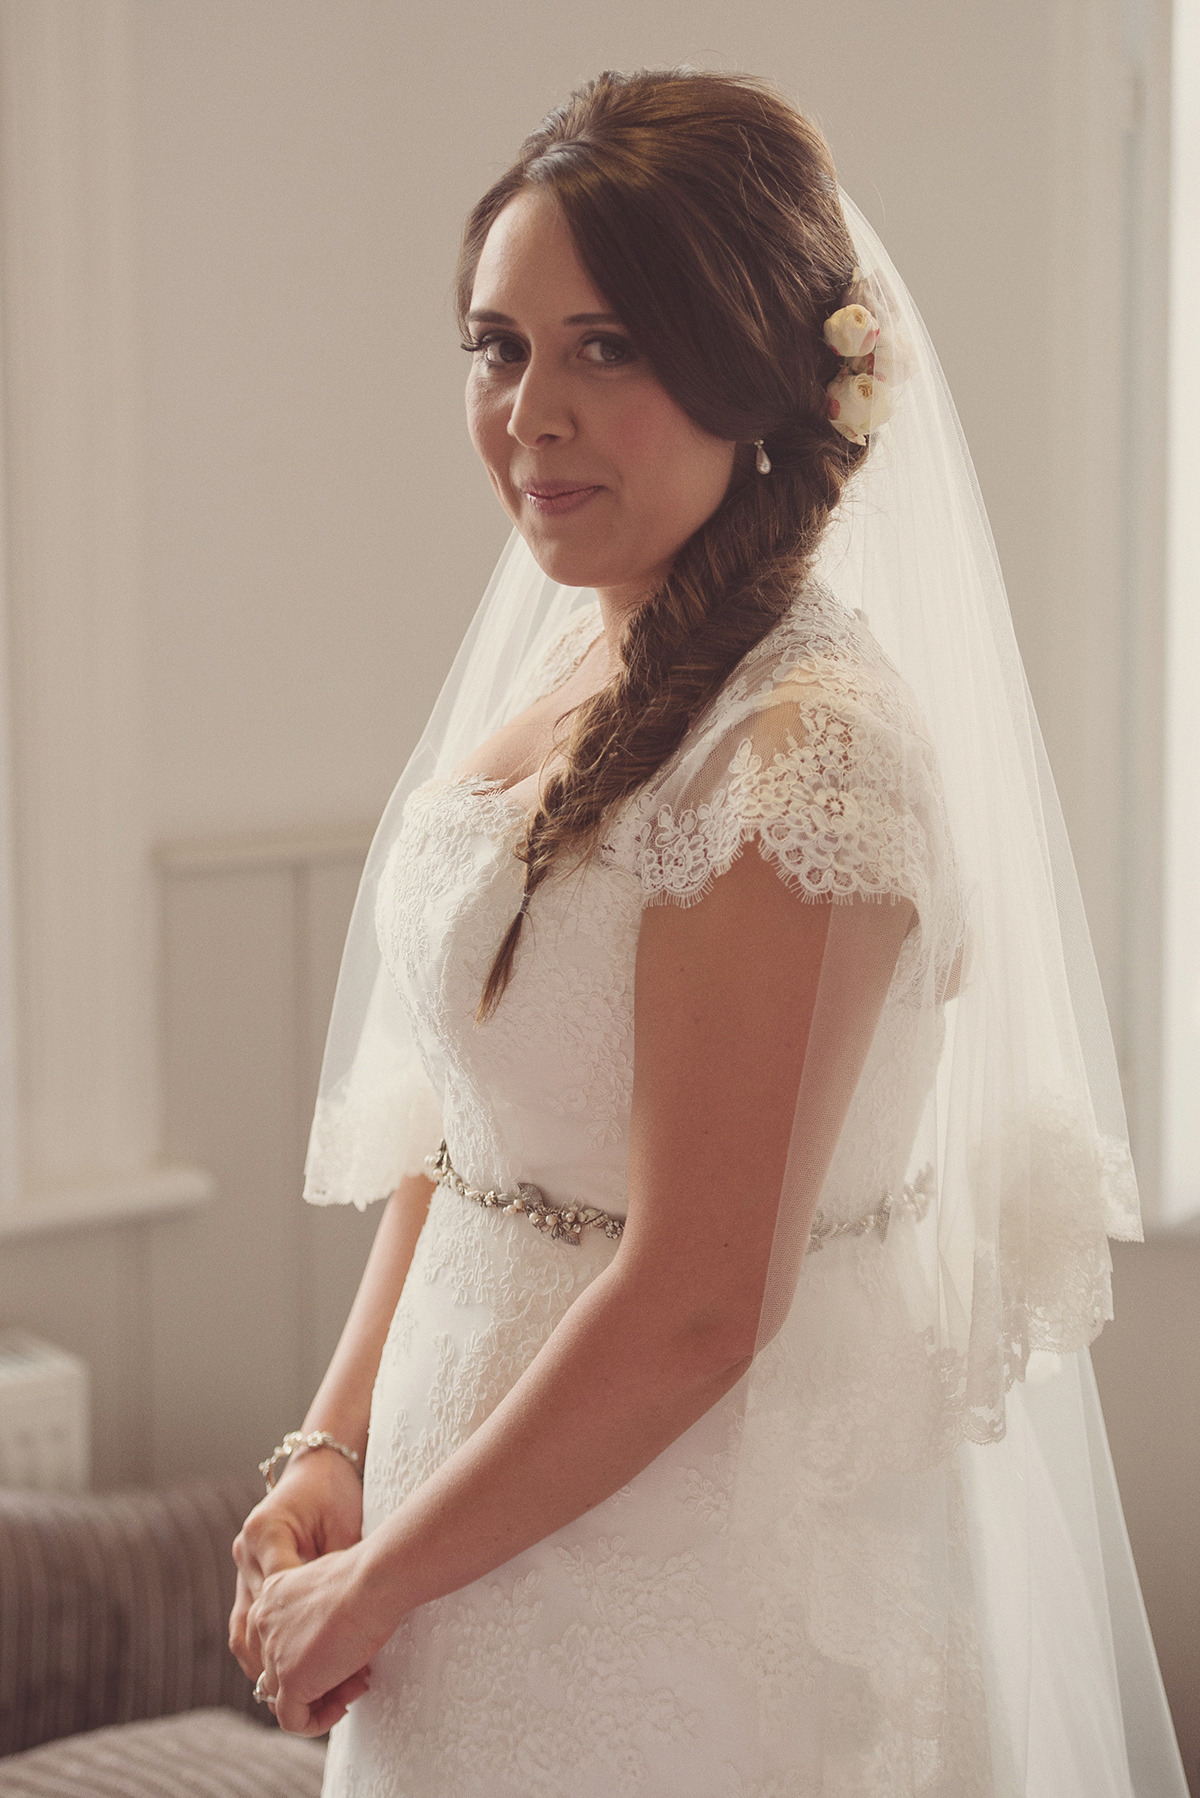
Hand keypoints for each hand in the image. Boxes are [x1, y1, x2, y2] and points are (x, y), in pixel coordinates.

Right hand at [229, 1447, 364, 1683]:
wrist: (318, 1469)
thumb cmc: (335, 1494)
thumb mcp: (343, 1528)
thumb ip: (337, 1570)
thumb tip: (353, 1620)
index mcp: (263, 1535)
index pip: (277, 1601)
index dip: (303, 1639)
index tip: (335, 1664)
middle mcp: (244, 1553)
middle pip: (251, 1628)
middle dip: (281, 1667)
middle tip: (319, 1692)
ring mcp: (242, 1567)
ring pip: (242, 1635)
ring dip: (268, 1669)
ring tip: (305, 1693)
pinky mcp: (250, 1578)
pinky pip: (247, 1627)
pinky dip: (265, 1653)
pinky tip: (292, 1675)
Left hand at [246, 1543, 390, 1735]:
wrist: (374, 1580)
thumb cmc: (365, 1576)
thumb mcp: (328, 1587)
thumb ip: (315, 1612)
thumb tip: (328, 1638)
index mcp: (271, 1596)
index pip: (275, 1643)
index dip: (306, 1656)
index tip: (336, 1655)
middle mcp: (263, 1622)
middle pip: (280, 1670)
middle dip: (317, 1678)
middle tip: (352, 1674)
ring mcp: (274, 1652)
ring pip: (285, 1697)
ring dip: (322, 1698)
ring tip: (355, 1685)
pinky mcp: (290, 1678)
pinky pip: (292, 1720)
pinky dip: (316, 1722)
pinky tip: (342, 1706)